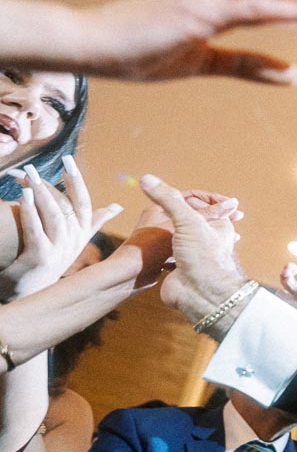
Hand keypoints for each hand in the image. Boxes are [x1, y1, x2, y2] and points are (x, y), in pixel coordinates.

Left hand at [0, 158, 121, 299]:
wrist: (32, 291)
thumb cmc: (52, 261)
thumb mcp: (76, 241)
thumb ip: (94, 222)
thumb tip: (118, 207)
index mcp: (82, 232)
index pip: (83, 202)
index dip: (76, 181)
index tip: (68, 161)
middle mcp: (75, 240)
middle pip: (67, 207)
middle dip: (52, 185)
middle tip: (35, 168)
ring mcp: (60, 250)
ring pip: (55, 216)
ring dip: (41, 194)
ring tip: (28, 176)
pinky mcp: (41, 258)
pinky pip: (37, 231)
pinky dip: (31, 212)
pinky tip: (24, 197)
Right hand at [113, 191, 242, 289]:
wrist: (199, 295)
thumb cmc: (202, 257)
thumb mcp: (187, 221)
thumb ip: (168, 199)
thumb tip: (146, 178)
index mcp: (219, 225)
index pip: (206, 202)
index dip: (191, 195)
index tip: (172, 193)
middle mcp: (207, 238)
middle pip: (189, 218)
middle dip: (174, 211)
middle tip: (157, 203)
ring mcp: (192, 253)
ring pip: (176, 235)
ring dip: (164, 229)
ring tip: (151, 220)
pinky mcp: (179, 267)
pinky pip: (166, 253)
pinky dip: (158, 248)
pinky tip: (147, 243)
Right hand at [277, 262, 296, 330]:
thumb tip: (286, 276)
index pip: (294, 271)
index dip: (290, 268)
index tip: (286, 269)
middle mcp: (294, 290)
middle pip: (284, 280)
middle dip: (285, 279)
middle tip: (285, 277)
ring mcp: (288, 300)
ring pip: (280, 293)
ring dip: (291, 299)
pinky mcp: (284, 310)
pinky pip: (279, 305)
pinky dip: (287, 307)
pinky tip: (296, 312)